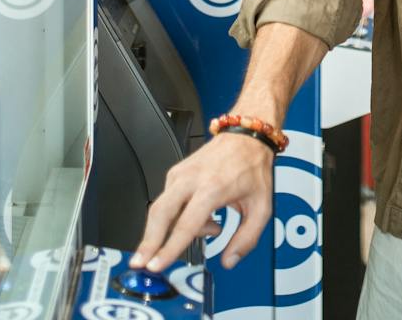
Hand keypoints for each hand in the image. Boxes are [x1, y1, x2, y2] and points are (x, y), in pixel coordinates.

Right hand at [132, 131, 274, 271]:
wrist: (246, 136)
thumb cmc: (252, 168)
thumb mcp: (261, 207)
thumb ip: (247, 238)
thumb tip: (230, 260)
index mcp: (213, 188)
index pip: (185, 224)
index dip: (169, 248)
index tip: (156, 264)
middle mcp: (191, 179)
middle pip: (160, 214)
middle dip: (147, 242)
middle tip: (140, 262)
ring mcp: (179, 174)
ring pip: (161, 210)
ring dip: (173, 230)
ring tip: (209, 225)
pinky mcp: (174, 173)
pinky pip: (168, 202)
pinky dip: (178, 216)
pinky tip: (202, 213)